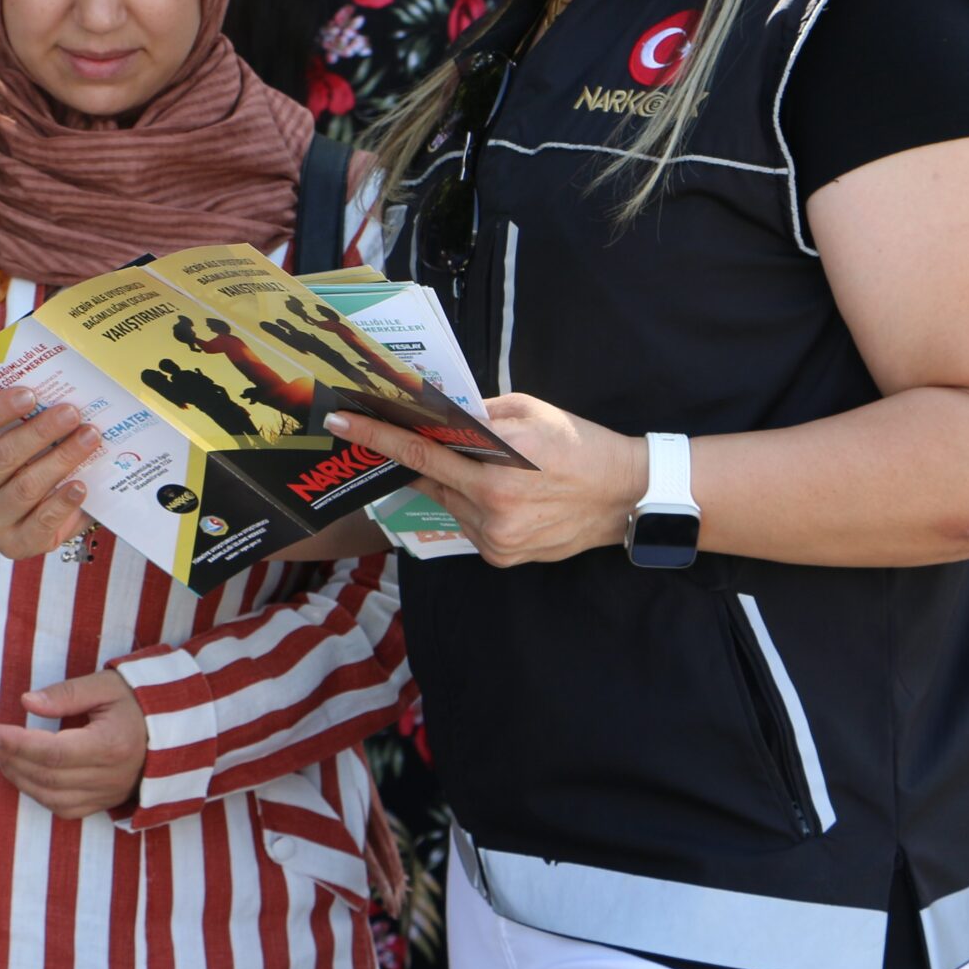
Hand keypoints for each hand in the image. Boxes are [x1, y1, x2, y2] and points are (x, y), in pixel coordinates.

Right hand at [0, 386, 100, 559]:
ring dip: (61, 460)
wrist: (39, 508)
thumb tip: (64, 393)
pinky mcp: (12, 544)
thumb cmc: (27, 456)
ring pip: (23, 488)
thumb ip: (27, 415)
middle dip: (40, 432)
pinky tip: (81, 485)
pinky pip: (39, 523)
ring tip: (89, 438)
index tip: (30, 393)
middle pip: (1, 457)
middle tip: (71, 413)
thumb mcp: (17, 433)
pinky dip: (62, 502)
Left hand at [0, 670, 148, 818]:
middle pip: (46, 776)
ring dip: (17, 776)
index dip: (16, 744)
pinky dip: (36, 793)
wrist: (175, 730)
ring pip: (50, 797)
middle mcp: (109, 777)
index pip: (53, 752)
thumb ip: (66, 694)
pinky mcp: (103, 803)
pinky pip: (62, 808)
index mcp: (112, 745)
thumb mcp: (106, 685)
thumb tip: (26, 703)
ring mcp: (107, 795)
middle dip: (9, 758)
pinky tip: (22, 772)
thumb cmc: (138, 702)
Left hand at [325, 393, 640, 567]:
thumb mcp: (529, 411)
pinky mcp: (500, 557)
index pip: (421, 450)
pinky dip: (471, 505)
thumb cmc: (580, 444)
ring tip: (483, 468)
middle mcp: (491, 506)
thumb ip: (478, 415)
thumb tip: (437, 412)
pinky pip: (467, 524)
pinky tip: (500, 495)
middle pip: (427, 479)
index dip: (377, 436)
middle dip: (414, 457)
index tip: (342, 420)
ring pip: (447, 503)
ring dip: (450, 483)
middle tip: (398, 435)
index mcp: (497, 464)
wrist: (625, 496)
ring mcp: (495, 537)